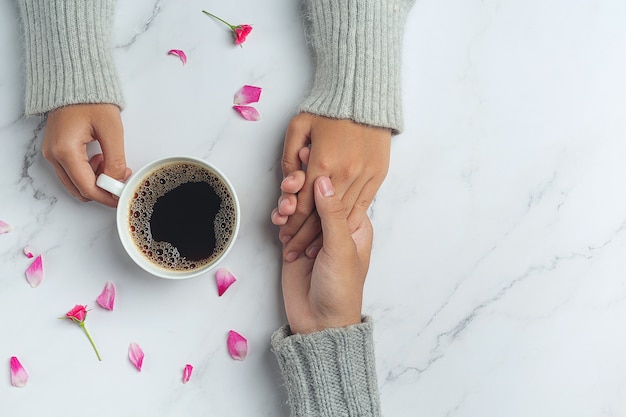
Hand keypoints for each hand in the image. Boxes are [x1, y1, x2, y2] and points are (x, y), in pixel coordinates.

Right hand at [43, 104, 130, 206]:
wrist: (76, 81)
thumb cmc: (92, 100)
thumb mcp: (112, 130)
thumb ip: (115, 160)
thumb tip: (117, 182)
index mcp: (65, 151)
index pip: (87, 188)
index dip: (107, 196)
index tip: (122, 195)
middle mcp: (53, 155)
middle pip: (79, 190)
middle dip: (102, 190)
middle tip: (121, 178)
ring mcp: (52, 153)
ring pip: (75, 183)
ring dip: (95, 181)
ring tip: (111, 163)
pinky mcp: (55, 150)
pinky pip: (72, 172)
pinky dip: (88, 172)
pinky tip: (101, 159)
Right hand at [279, 174, 373, 333]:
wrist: (320, 323)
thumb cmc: (341, 289)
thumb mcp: (340, 248)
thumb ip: (331, 213)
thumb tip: (323, 178)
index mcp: (354, 223)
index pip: (338, 188)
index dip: (321, 171)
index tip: (306, 157)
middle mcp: (334, 225)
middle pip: (315, 193)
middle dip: (300, 185)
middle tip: (290, 184)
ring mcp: (313, 233)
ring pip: (298, 205)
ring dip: (288, 201)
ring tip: (284, 209)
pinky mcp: (294, 243)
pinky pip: (286, 222)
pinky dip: (280, 217)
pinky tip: (279, 221)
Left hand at [280, 113, 389, 261]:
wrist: (364, 94)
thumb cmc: (329, 109)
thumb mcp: (298, 126)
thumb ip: (289, 157)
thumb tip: (288, 184)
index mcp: (322, 162)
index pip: (304, 204)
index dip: (293, 225)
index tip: (284, 237)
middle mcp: (345, 173)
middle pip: (322, 216)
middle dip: (305, 237)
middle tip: (293, 251)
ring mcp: (365, 175)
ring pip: (342, 216)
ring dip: (326, 236)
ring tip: (312, 251)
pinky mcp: (378, 175)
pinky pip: (363, 207)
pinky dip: (349, 224)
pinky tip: (339, 236)